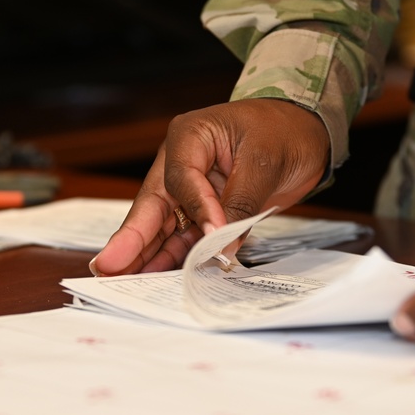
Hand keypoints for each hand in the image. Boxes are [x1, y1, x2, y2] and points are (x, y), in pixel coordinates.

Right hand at [91, 98, 329, 275]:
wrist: (305, 131)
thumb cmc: (284, 131)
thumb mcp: (265, 162)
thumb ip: (241, 204)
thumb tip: (222, 244)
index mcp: (190, 136)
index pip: (181, 178)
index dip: (195, 209)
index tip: (210, 236)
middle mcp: (180, 162)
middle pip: (153, 205)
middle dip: (132, 239)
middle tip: (108, 266)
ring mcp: (190, 188)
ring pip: (163, 225)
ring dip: (148, 255)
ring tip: (126, 283)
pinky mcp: (205, 209)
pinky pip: (185, 236)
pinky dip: (176, 257)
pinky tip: (159, 279)